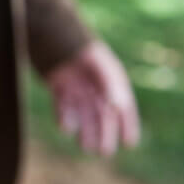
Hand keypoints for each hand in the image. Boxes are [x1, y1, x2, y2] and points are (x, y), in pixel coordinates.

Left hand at [45, 40, 139, 156]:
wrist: (53, 32)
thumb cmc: (82, 48)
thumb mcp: (101, 66)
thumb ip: (111, 85)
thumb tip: (118, 108)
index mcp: (112, 79)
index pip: (125, 106)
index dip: (128, 125)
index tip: (130, 143)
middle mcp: (96, 86)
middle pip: (104, 115)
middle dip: (105, 133)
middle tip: (103, 151)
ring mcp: (78, 88)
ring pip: (85, 116)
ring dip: (86, 131)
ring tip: (86, 146)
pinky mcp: (60, 89)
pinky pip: (65, 107)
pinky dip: (66, 118)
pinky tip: (66, 128)